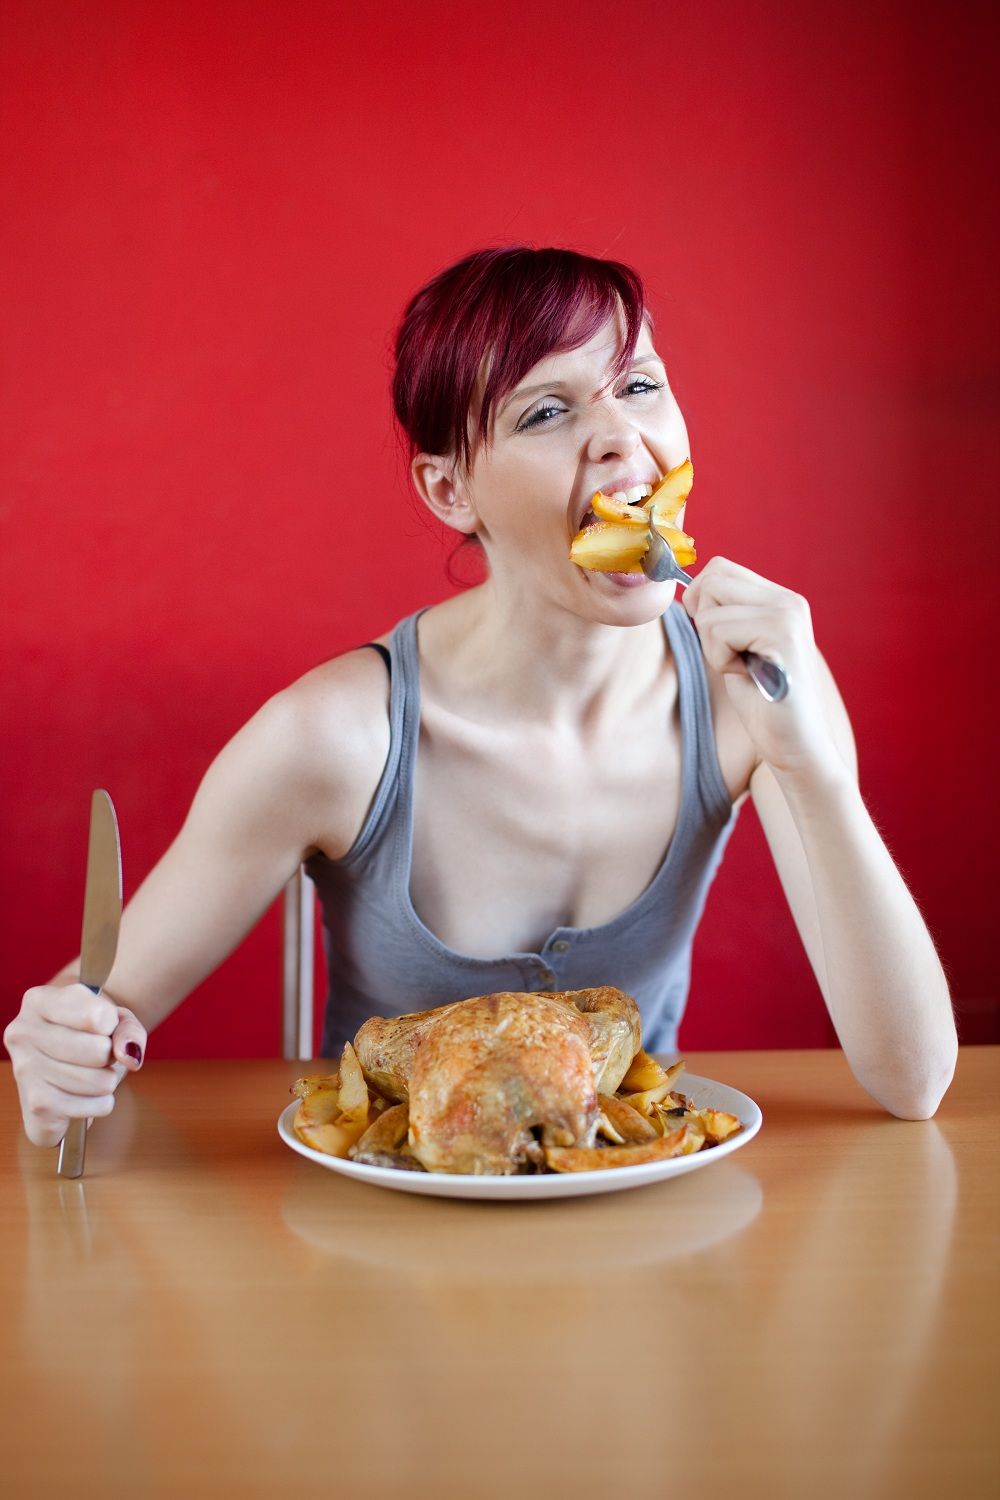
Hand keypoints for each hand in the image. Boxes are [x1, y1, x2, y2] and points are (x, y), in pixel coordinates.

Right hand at [4, 982, 146, 1147]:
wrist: (61, 1068)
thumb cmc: (88, 1035)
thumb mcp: (114, 1020)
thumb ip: (129, 1029)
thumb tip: (128, 1055)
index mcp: (38, 1001)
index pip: (96, 1015)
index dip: (111, 1024)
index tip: (101, 1026)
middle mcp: (23, 1033)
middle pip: (99, 1051)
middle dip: (110, 1056)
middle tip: (97, 1054)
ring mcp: (25, 1070)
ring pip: (100, 1082)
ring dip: (106, 1080)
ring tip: (88, 1073)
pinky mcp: (37, 1105)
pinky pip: (96, 1106)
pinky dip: (100, 1103)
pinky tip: (82, 1094)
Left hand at [682, 556, 846, 784]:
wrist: (795, 745)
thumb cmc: (762, 702)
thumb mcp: (738, 649)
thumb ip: (724, 617)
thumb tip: (685, 590)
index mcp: (780, 599)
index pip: (720, 568)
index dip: (701, 600)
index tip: (717, 637)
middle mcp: (788, 600)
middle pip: (712, 578)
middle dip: (703, 619)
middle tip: (729, 654)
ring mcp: (788, 615)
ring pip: (709, 609)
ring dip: (712, 646)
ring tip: (742, 668)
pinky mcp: (782, 635)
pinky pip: (718, 631)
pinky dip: (720, 660)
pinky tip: (747, 676)